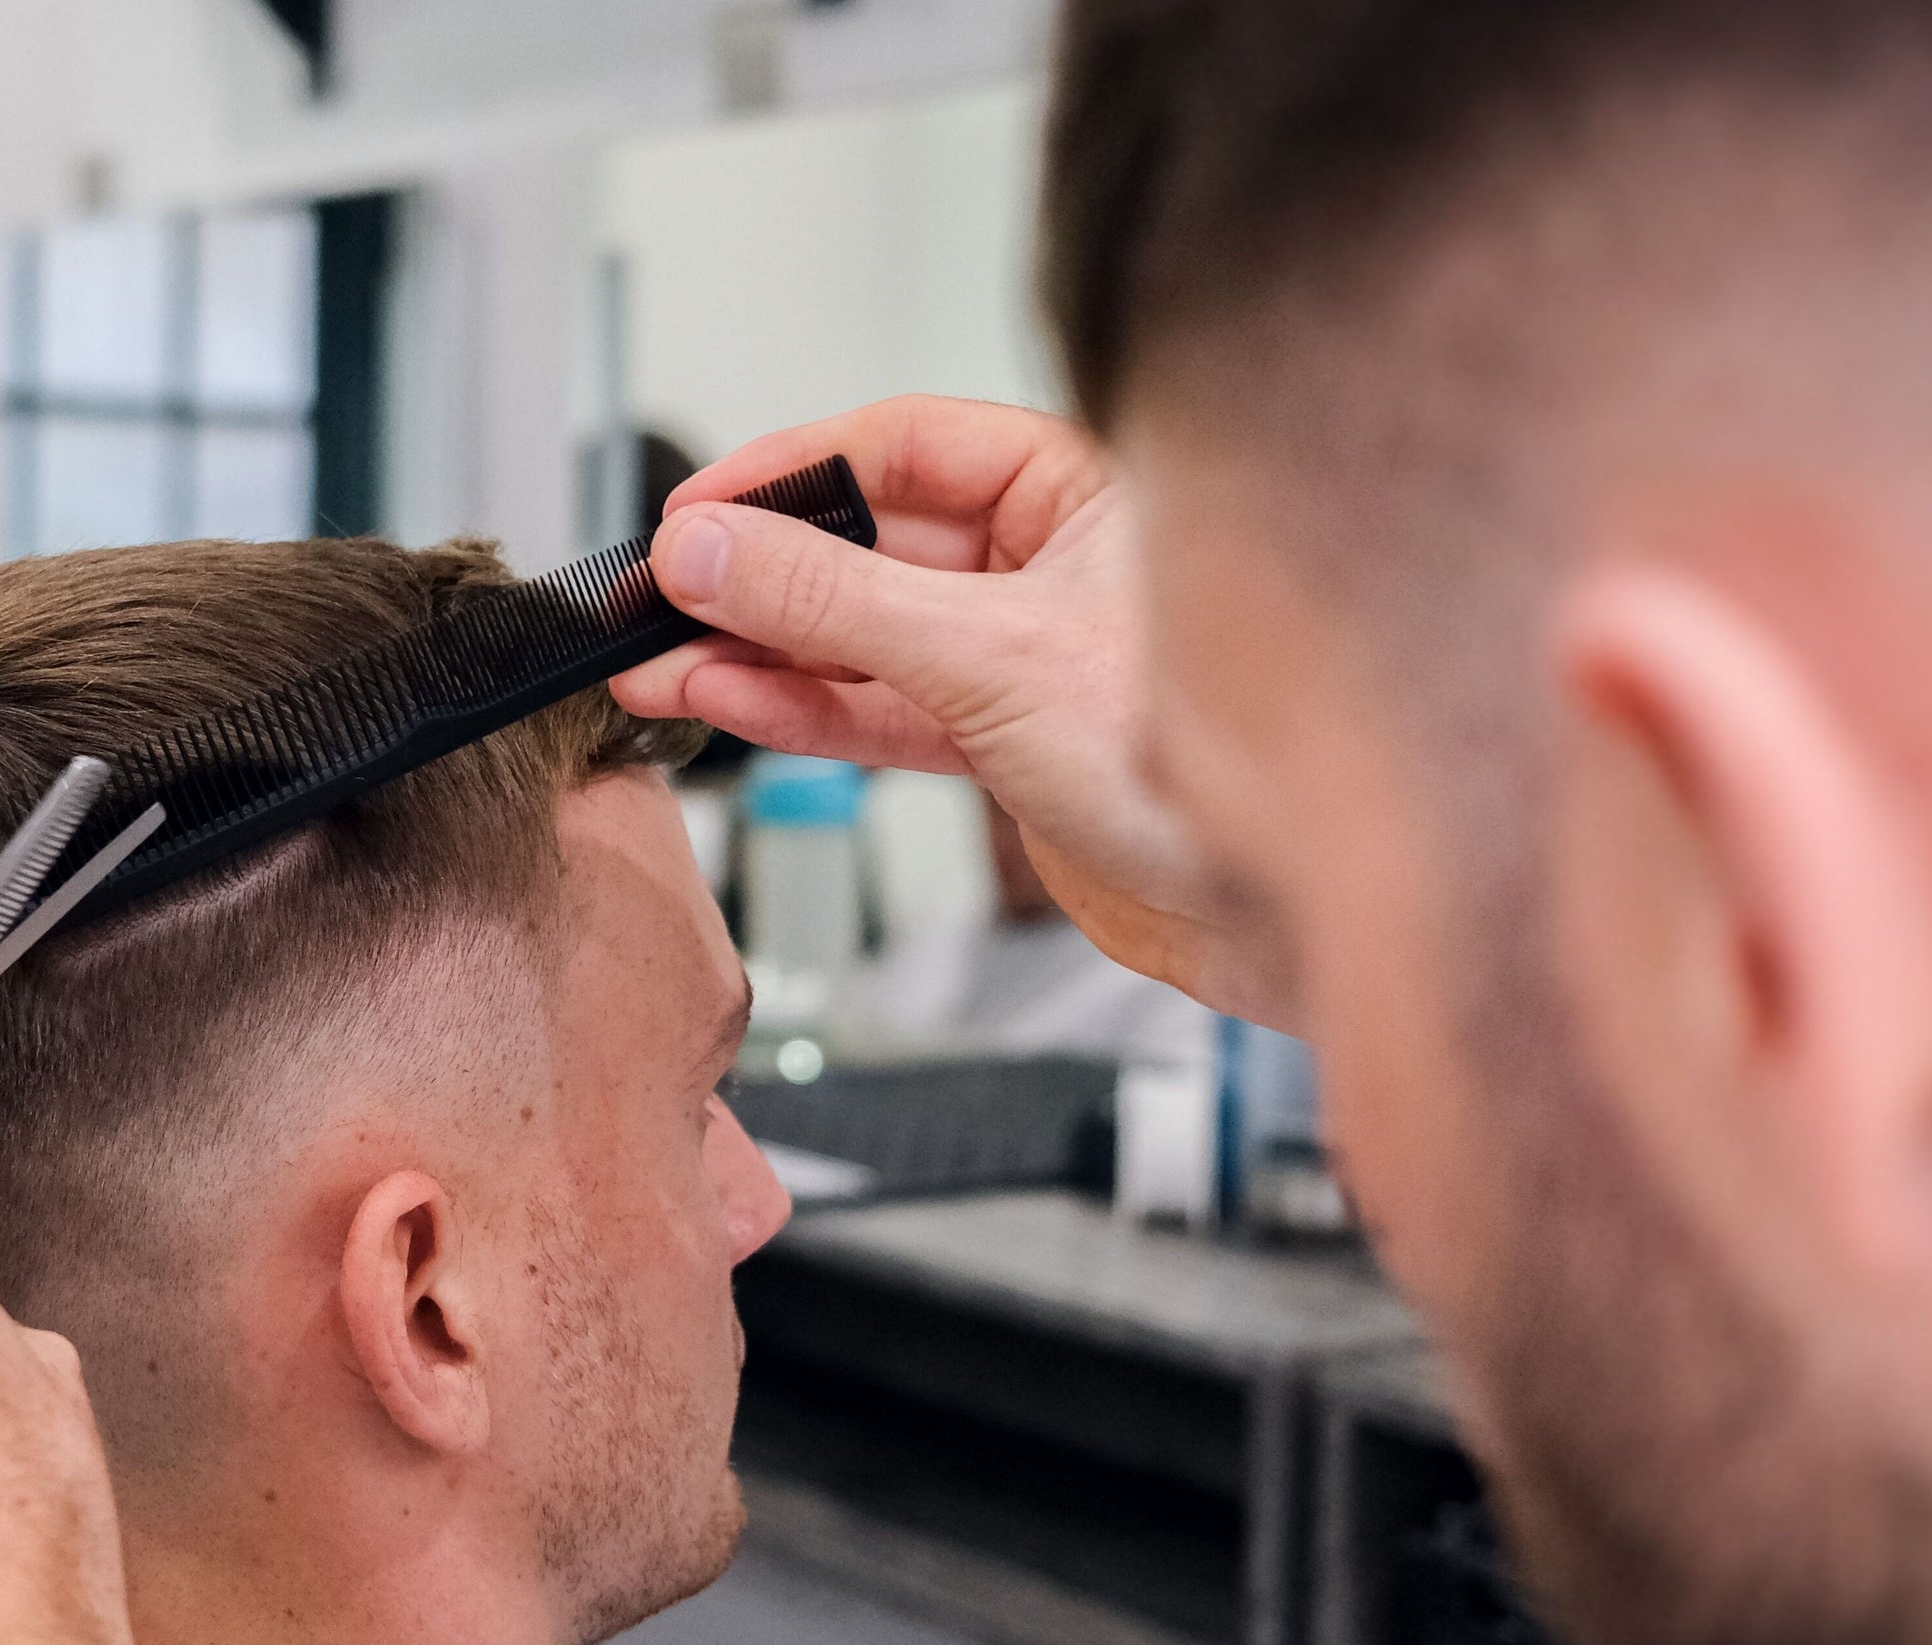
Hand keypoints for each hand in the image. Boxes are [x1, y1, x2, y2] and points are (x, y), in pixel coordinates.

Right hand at [611, 394, 1276, 1022]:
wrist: (1273, 913)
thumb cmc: (1206, 764)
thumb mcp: (990, 657)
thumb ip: (835, 600)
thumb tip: (716, 547)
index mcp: (1083, 488)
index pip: (902, 445)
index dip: (788, 474)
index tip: (698, 513)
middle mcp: (1050, 561)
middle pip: (867, 540)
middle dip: (757, 575)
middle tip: (662, 594)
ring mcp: (1019, 654)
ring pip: (860, 633)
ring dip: (757, 650)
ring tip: (658, 657)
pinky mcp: (1000, 741)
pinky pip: (876, 708)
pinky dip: (800, 708)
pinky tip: (724, 698)